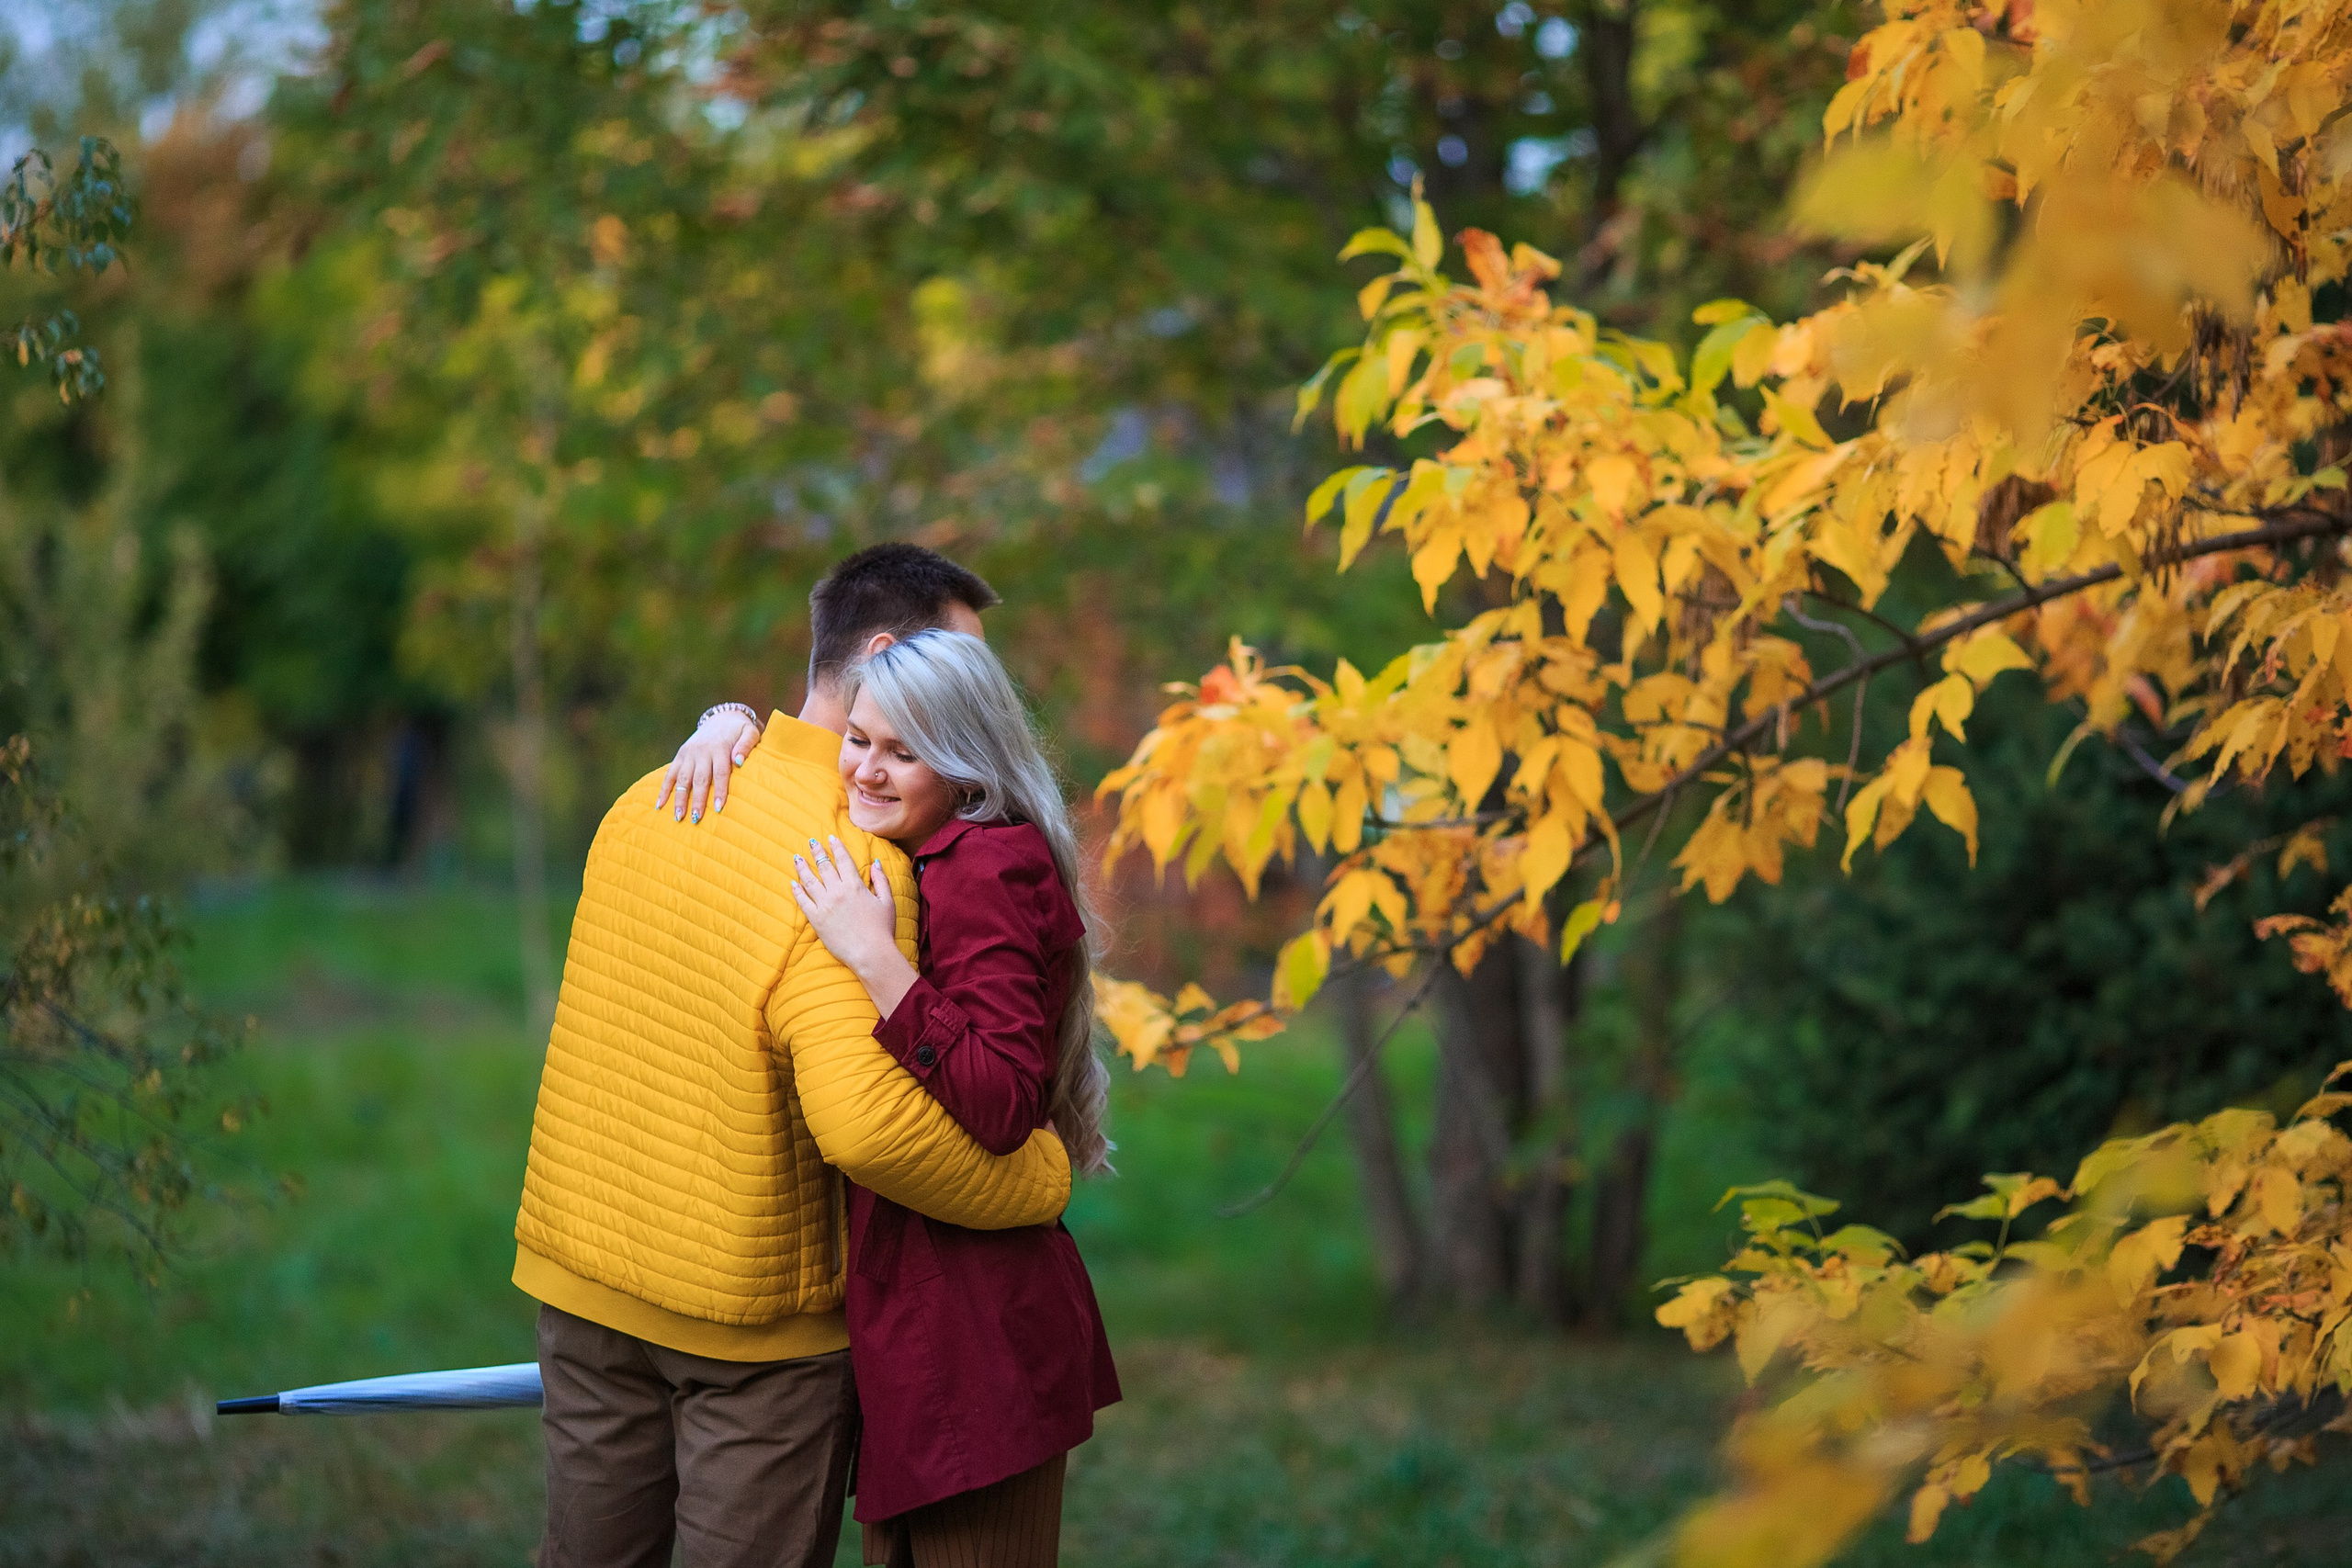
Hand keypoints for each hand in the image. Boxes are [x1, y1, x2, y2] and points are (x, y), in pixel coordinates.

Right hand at [653, 711, 762, 822]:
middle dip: (697, 800)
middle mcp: (702, 751)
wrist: (722, 718)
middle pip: (699, 779)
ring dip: (679, 799)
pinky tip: (659, 805)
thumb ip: (746, 746)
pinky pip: (670, 774)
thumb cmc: (740, 731)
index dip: (719, 791)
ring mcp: (689, 753)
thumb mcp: (750, 733)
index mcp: (720, 747)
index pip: (720, 772)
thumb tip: (739, 762)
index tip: (718, 808)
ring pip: (682, 778)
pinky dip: (664, 789)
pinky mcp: (680, 755)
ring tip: (678, 817)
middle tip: (696, 819)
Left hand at [791, 836, 916, 1015]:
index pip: (843, 860)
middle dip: (817, 852)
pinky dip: (797, 891)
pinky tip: (793, 883)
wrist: (870, 953)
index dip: (836, 847)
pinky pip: (803, 901)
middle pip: (824, 866)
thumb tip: (875, 862)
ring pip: (809, 880)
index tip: (830, 837)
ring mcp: (825, 905)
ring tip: (796, 858)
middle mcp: (838, 892)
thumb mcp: (887, 902)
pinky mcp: (816, 919)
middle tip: (811, 842)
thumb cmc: (882, 930)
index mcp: (855, 885)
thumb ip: (881, 880)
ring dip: (802, 867)